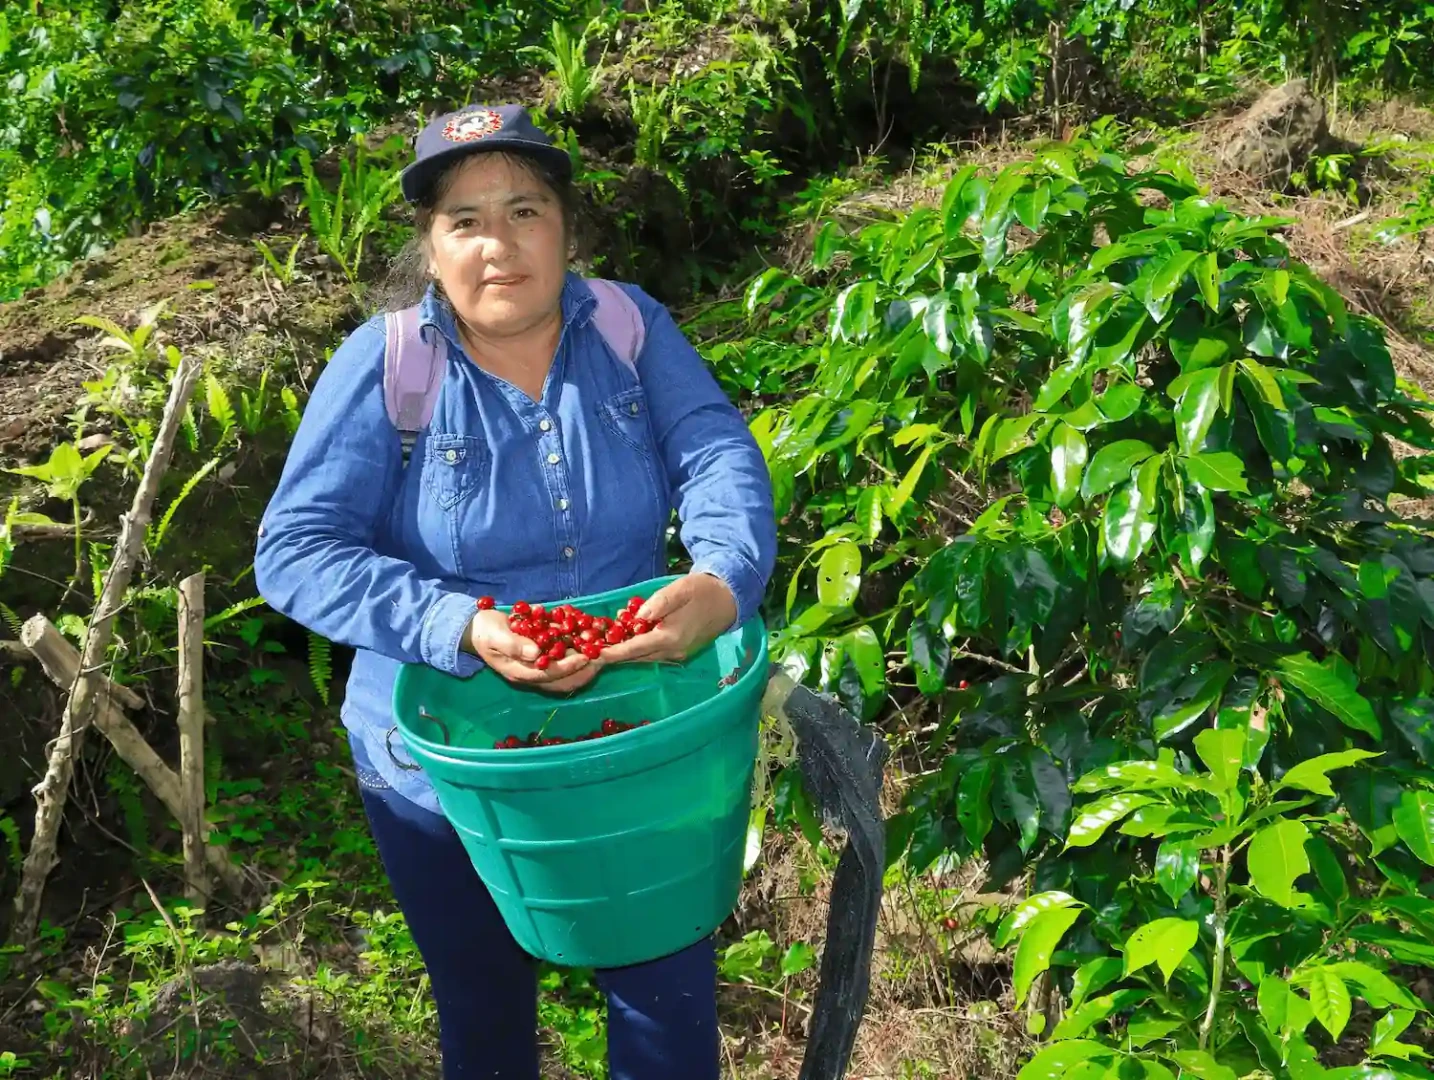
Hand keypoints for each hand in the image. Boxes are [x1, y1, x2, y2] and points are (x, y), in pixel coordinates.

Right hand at [463, 609, 598, 693]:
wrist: (476, 630)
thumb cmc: (485, 632)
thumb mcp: (494, 635)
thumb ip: (514, 645)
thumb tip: (535, 653)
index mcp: (518, 672)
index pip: (549, 674)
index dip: (568, 666)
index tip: (585, 656)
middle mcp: (530, 674)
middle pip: (562, 681)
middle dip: (583, 672)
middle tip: (601, 657)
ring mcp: (536, 669)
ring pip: (565, 677)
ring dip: (583, 668)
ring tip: (600, 653)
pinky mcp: (540, 661)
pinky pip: (562, 665)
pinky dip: (576, 658)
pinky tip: (587, 645)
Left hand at [598, 573, 737, 665]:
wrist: (730, 599)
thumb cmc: (703, 591)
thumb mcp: (679, 590)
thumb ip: (658, 603)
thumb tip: (637, 617)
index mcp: (671, 638)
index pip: (635, 648)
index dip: (613, 652)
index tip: (594, 655)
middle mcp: (673, 652)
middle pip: (637, 657)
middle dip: (615, 654)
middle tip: (592, 650)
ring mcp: (678, 654)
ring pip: (645, 656)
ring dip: (626, 652)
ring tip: (605, 645)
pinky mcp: (681, 651)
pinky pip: (654, 653)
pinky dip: (639, 648)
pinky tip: (629, 638)